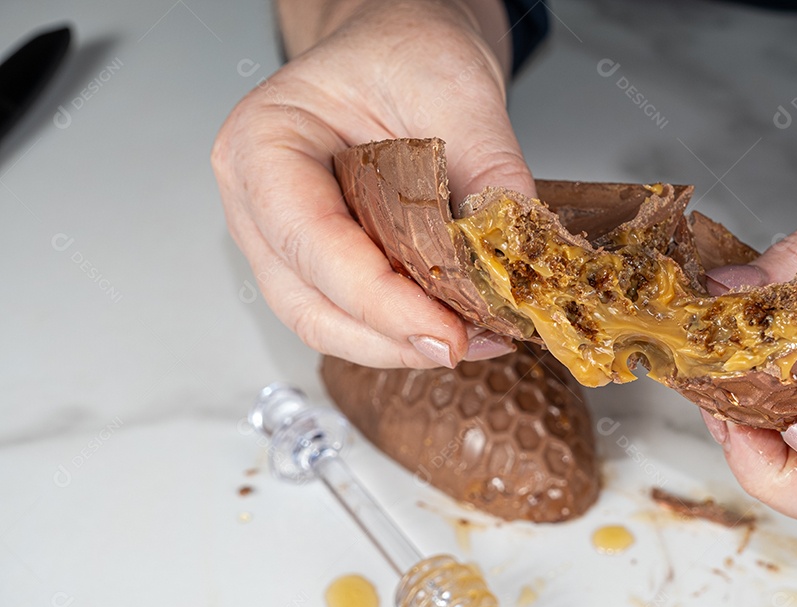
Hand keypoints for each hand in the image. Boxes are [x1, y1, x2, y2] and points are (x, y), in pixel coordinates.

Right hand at [212, 0, 529, 367]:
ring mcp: (283, 240)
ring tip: (474, 338)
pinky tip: (458, 325)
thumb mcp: (456, 88)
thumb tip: (516, 249)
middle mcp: (257, 202)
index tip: (445, 331)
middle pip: (309, 301)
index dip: (378, 299)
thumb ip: (487, 167)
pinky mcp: (320, 265)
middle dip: (390, 336)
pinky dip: (403, 331)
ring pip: (327, 323)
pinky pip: (353, 316)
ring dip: (399, 344)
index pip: (311, 240)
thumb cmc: (401, 50)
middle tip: (465, 344)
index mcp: (264, 143)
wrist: (399, 49)